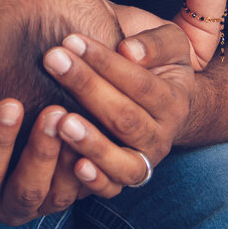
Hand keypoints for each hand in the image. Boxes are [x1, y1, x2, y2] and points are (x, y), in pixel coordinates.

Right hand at [0, 100, 90, 225]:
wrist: (4, 142)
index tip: (11, 103)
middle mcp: (10, 206)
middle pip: (27, 188)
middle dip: (40, 151)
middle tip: (53, 112)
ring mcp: (43, 206)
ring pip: (61, 194)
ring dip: (70, 159)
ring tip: (78, 122)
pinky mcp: (68, 199)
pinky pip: (86, 192)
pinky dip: (94, 170)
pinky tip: (99, 136)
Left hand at [42, 24, 194, 193]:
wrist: (164, 103)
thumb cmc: (156, 66)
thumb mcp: (169, 44)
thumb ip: (155, 43)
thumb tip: (129, 50)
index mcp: (174, 100)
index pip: (139, 82)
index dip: (105, 62)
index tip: (71, 40)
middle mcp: (162, 135)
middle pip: (125, 117)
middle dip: (86, 86)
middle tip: (52, 61)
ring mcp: (144, 160)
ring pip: (122, 160)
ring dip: (91, 142)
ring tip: (61, 120)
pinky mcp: (125, 177)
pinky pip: (113, 187)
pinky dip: (96, 181)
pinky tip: (75, 166)